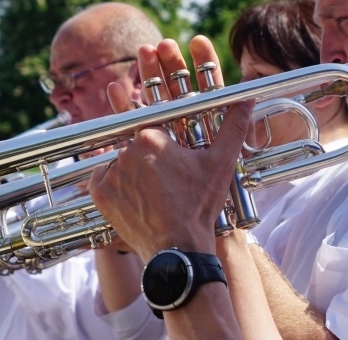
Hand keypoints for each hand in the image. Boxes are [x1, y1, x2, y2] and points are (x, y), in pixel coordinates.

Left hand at [89, 36, 253, 260]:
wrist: (178, 248)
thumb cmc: (200, 204)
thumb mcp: (221, 162)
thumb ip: (234, 127)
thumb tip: (247, 100)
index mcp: (152, 137)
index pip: (152, 120)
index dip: (157, 122)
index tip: (162, 131)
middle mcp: (126, 150)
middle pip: (136, 140)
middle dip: (149, 152)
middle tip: (163, 174)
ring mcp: (111, 173)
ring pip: (121, 158)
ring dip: (134, 167)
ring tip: (155, 189)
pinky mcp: (100, 194)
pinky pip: (104, 177)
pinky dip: (117, 182)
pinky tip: (138, 194)